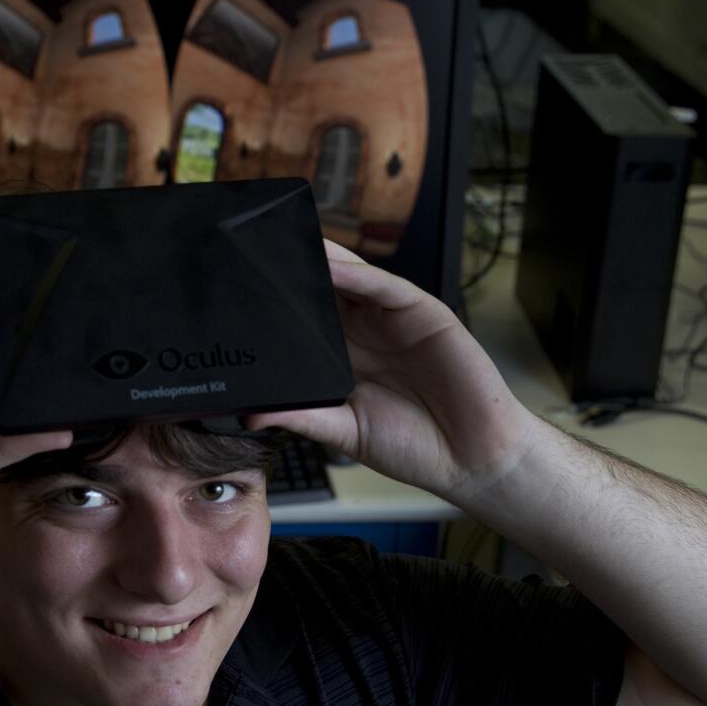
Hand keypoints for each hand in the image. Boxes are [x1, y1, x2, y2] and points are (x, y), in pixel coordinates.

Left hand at [247, 241, 534, 501]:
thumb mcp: (343, 431)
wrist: (469, 460)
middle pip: (323, 290)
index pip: (301, 320)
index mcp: (342, 357)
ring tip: (286, 245)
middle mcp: (365, 332)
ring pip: (352, 279)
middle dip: (292, 272)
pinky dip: (360, 274)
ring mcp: (394, 320)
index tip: (237, 290)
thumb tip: (250, 414)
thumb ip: (301, 416)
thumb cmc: (412, 446)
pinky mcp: (425, 314)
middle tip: (253, 252)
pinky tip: (334, 266)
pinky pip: (388, 287)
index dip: (274, 305)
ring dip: (320, 261)